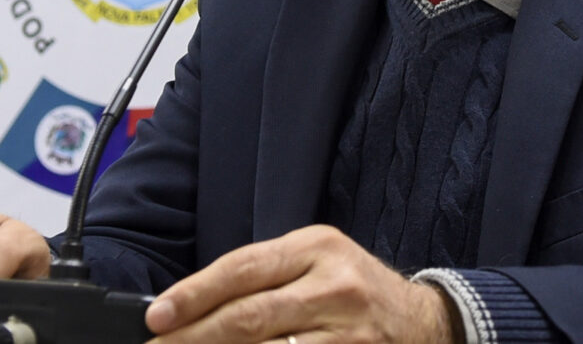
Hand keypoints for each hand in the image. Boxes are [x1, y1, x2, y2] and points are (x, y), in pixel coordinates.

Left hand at [145, 224, 457, 343]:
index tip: (157, 316)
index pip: (243, 269)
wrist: (425, 323)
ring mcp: (348, 334)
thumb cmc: (356, 291)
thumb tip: (190, 306)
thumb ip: (263, 278)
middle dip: (193, 338)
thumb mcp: (317, 263)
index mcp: (318, 247)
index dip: (194, 294)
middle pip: (249, 317)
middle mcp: (335, 286)